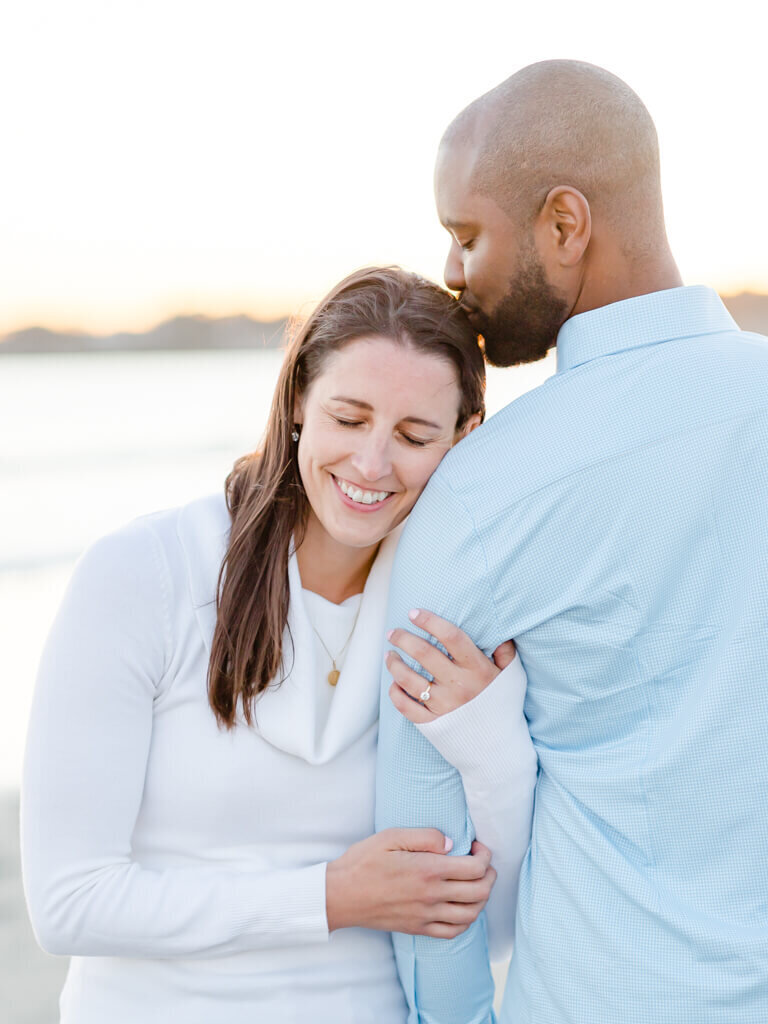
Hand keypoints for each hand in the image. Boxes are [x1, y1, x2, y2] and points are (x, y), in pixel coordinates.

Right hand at [326, 830, 495, 937]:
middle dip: (489, 875)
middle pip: (479, 892)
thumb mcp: (391, 836)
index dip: (484, 855)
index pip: (475, 868)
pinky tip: (463, 908)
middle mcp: (431, 896)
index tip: (476, 846)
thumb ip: (425, 836)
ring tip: (477, 883)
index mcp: (428, 870)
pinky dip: (466, 921)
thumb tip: (451, 843)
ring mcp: (426, 916)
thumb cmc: (363, 862)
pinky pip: (453, 931)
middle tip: (483, 862)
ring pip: (471, 914)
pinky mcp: (418, 928)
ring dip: (482, 898)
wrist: (340, 895)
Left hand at [387, 609, 515, 724]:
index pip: (451, 637)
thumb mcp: (512, 678)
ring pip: (409, 679)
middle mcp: (458, 685)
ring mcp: (443, 706)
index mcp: (477, 669)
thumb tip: (500, 633)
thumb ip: (506, 654)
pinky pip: (406, 707)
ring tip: (389, 655)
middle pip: (424, 653)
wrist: (498, 749)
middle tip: (393, 632)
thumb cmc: (504, 708)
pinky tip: (393, 683)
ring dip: (394, 664)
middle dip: (403, 638)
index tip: (413, 613)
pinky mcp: (432, 724)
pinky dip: (395, 694)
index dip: (430, 621)